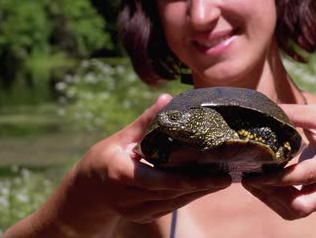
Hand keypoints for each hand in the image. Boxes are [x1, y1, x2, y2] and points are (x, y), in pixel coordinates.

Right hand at [75, 94, 231, 223]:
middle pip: (175, 193)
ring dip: (201, 190)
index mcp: (123, 176)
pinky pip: (173, 205)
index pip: (162, 181)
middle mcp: (132, 199)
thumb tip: (166, 98)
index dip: (190, 179)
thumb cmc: (101, 162)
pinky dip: (189, 194)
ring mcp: (139, 211)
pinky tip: (206, 184)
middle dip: (204, 183)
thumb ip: (144, 122)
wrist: (85, 196)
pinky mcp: (146, 216)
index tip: (215, 174)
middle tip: (230, 171)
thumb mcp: (119, 139)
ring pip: (177, 201)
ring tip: (225, 176)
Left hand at [241, 104, 315, 219]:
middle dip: (272, 195)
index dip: (277, 178)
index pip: (304, 176)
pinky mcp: (312, 203)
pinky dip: (271, 200)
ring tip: (249, 179)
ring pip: (293, 211)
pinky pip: (290, 210)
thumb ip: (295, 113)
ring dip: (268, 199)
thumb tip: (266, 111)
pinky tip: (258, 183)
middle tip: (249, 179)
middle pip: (301, 206)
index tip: (254, 175)